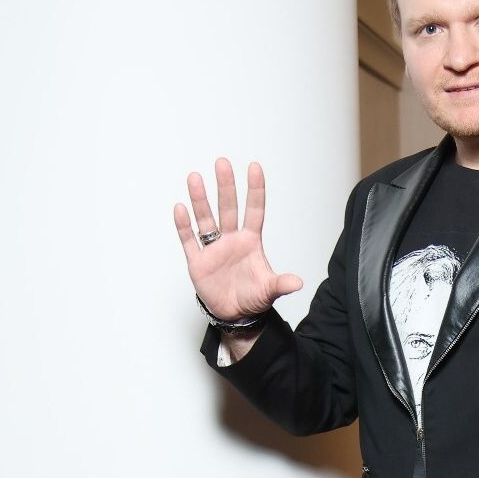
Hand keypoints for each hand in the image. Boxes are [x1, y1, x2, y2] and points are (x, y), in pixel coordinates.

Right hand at [174, 158, 302, 320]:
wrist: (234, 315)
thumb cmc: (253, 298)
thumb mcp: (269, 290)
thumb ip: (281, 284)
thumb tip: (298, 283)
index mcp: (251, 242)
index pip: (254, 210)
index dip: (255, 190)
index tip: (254, 167)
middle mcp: (231, 240)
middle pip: (228, 208)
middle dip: (226, 186)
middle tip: (222, 163)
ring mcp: (213, 249)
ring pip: (206, 219)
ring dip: (200, 200)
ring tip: (195, 177)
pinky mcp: (198, 262)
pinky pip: (189, 241)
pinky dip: (184, 226)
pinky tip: (180, 208)